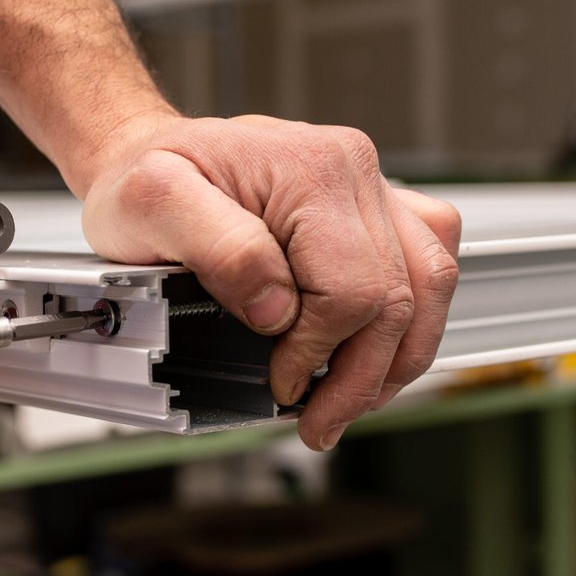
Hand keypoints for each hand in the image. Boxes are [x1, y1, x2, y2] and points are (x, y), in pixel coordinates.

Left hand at [79, 114, 460, 450]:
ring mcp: (369, 188)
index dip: (319, 353)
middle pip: (401, 298)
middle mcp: (353, 171)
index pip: (353, 292)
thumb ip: (222, 252)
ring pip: (430, 285)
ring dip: (397, 358)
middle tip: (321, 422)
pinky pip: (428, 263)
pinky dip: (412, 317)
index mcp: (311, 171)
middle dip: (363, 378)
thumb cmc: (144, 178)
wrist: (144, 153)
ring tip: (353, 400)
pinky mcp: (372, 207)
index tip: (281, 383)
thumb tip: (278, 310)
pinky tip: (376, 350)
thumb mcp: (152, 205)